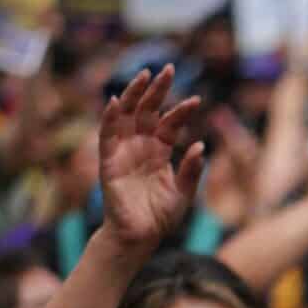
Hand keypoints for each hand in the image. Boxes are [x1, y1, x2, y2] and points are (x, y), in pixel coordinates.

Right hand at [98, 66, 204, 250]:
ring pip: (127, 116)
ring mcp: (124, 152)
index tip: (196, 101)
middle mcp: (141, 146)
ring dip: (133, 95)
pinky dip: (109, 118)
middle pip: (147, 111)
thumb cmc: (160, 217)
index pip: (169, 124)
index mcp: (160, 152)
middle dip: (157, 90)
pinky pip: (107, 135)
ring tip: (144, 75)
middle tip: (169, 69)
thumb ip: (192, 171)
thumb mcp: (184, 193)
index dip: (181, 111)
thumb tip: (200, 146)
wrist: (140, 238)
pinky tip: (115, 101)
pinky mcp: (108, 161)